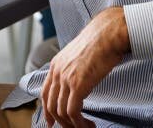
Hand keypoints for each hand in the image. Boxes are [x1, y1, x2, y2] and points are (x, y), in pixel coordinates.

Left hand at [41, 7, 128, 127]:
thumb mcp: (78, 55)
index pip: (45, 93)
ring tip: (87, 127)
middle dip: (61, 122)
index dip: (47, 110)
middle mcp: (57, 72)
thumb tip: (77, 84)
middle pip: (51, 106)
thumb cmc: (99, 43)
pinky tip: (89, 124)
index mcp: (56, 65)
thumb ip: (72, 69)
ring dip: (74, 125)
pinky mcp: (78, 84)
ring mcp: (66, 78)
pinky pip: (73, 111)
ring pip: (62, 111)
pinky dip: (80, 123)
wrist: (107, 34)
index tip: (51, 122)